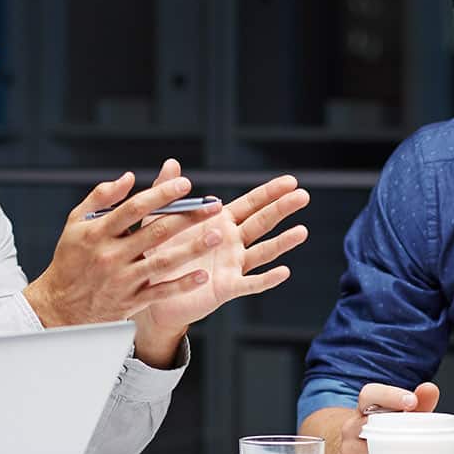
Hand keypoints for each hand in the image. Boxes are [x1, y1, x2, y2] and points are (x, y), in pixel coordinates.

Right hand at [25, 169, 225, 327]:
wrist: (58, 306)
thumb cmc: (70, 259)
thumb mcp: (75, 224)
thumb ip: (100, 197)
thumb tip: (128, 177)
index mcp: (97, 232)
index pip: (134, 208)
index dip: (161, 194)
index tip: (185, 183)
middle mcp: (110, 255)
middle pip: (155, 232)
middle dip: (188, 218)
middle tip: (213, 207)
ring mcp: (122, 280)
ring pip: (162, 262)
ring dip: (192, 249)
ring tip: (216, 236)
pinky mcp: (130, 302)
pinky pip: (160, 292)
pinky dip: (182, 284)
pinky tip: (203, 274)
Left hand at [134, 160, 311, 334]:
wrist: (150, 290)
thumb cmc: (158, 253)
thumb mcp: (161, 219)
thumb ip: (168, 192)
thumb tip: (172, 162)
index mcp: (219, 222)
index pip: (250, 204)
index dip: (270, 192)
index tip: (291, 181)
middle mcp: (231, 242)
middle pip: (262, 222)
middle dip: (282, 209)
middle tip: (303, 196)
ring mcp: (232, 265)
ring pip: (262, 252)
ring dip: (282, 242)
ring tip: (302, 231)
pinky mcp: (226, 287)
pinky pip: (250, 283)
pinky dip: (267, 279)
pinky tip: (284, 272)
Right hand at [333, 382, 439, 453]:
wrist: (360, 452)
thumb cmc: (387, 431)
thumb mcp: (403, 416)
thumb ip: (420, 401)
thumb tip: (430, 390)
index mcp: (364, 408)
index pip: (369, 394)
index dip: (390, 396)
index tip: (412, 402)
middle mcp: (352, 427)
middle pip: (370, 424)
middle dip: (396, 430)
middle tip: (418, 435)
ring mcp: (347, 449)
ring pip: (371, 451)